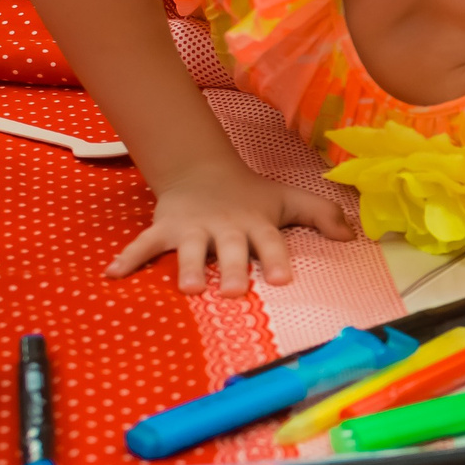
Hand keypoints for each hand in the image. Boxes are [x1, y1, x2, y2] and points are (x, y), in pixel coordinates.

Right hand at [112, 159, 355, 295]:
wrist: (202, 172)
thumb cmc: (251, 196)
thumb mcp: (289, 200)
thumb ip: (322, 215)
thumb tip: (353, 234)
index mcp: (256, 223)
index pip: (271, 241)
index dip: (277, 258)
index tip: (283, 279)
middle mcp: (225, 227)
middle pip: (230, 249)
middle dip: (231, 268)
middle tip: (232, 292)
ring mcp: (193, 228)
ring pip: (189, 250)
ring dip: (187, 268)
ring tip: (187, 289)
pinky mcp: (165, 228)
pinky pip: (144, 244)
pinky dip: (128, 258)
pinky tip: (112, 275)